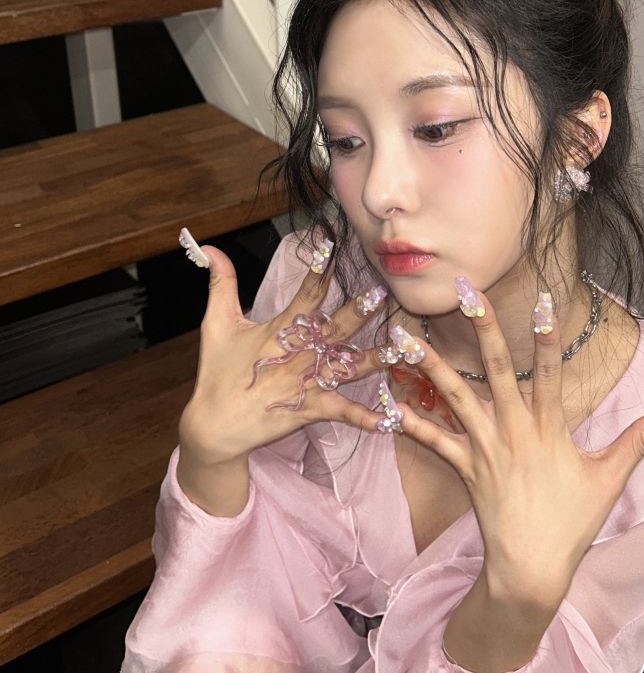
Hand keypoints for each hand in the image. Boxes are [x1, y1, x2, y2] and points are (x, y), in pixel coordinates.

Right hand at [178, 244, 387, 464]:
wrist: (213, 426)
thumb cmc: (217, 372)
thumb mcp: (217, 324)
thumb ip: (220, 284)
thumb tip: (209, 248)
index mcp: (282, 329)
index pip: (307, 292)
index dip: (321, 269)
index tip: (335, 246)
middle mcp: (300, 353)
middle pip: (336, 327)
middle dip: (360, 310)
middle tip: (382, 291)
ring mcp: (307, 382)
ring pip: (349, 366)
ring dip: (377, 357)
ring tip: (405, 349)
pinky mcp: (311, 408)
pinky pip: (343, 412)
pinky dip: (366, 417)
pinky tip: (391, 420)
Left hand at [392, 285, 643, 608]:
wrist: (531, 570)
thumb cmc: (571, 524)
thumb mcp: (609, 480)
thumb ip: (637, 442)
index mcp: (549, 429)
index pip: (549, 373)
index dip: (546, 337)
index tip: (542, 301)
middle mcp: (514, 431)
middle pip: (495, 370)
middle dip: (481, 328)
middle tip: (465, 292)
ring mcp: (485, 449)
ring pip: (454, 397)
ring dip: (430, 364)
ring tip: (404, 336)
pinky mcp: (464, 468)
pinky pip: (434, 441)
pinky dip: (411, 421)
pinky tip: (388, 401)